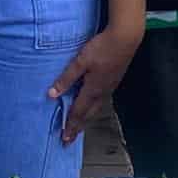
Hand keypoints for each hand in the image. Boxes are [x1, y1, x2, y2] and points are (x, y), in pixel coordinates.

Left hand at [48, 21, 142, 141]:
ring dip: (87, 119)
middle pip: (88, 114)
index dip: (70, 125)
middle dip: (78, 127)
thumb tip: (51, 94)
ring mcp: (110, 86)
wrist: (126, 38)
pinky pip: (102, 100)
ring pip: (96, 108)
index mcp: (92, 89)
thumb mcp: (80, 61)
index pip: (78, 112)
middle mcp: (102, 92)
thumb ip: (66, 78)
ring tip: (80, 126)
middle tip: (70, 139)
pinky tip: (93, 105)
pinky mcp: (114, 80)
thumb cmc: (102, 48)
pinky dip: (94, 109)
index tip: (64, 138)